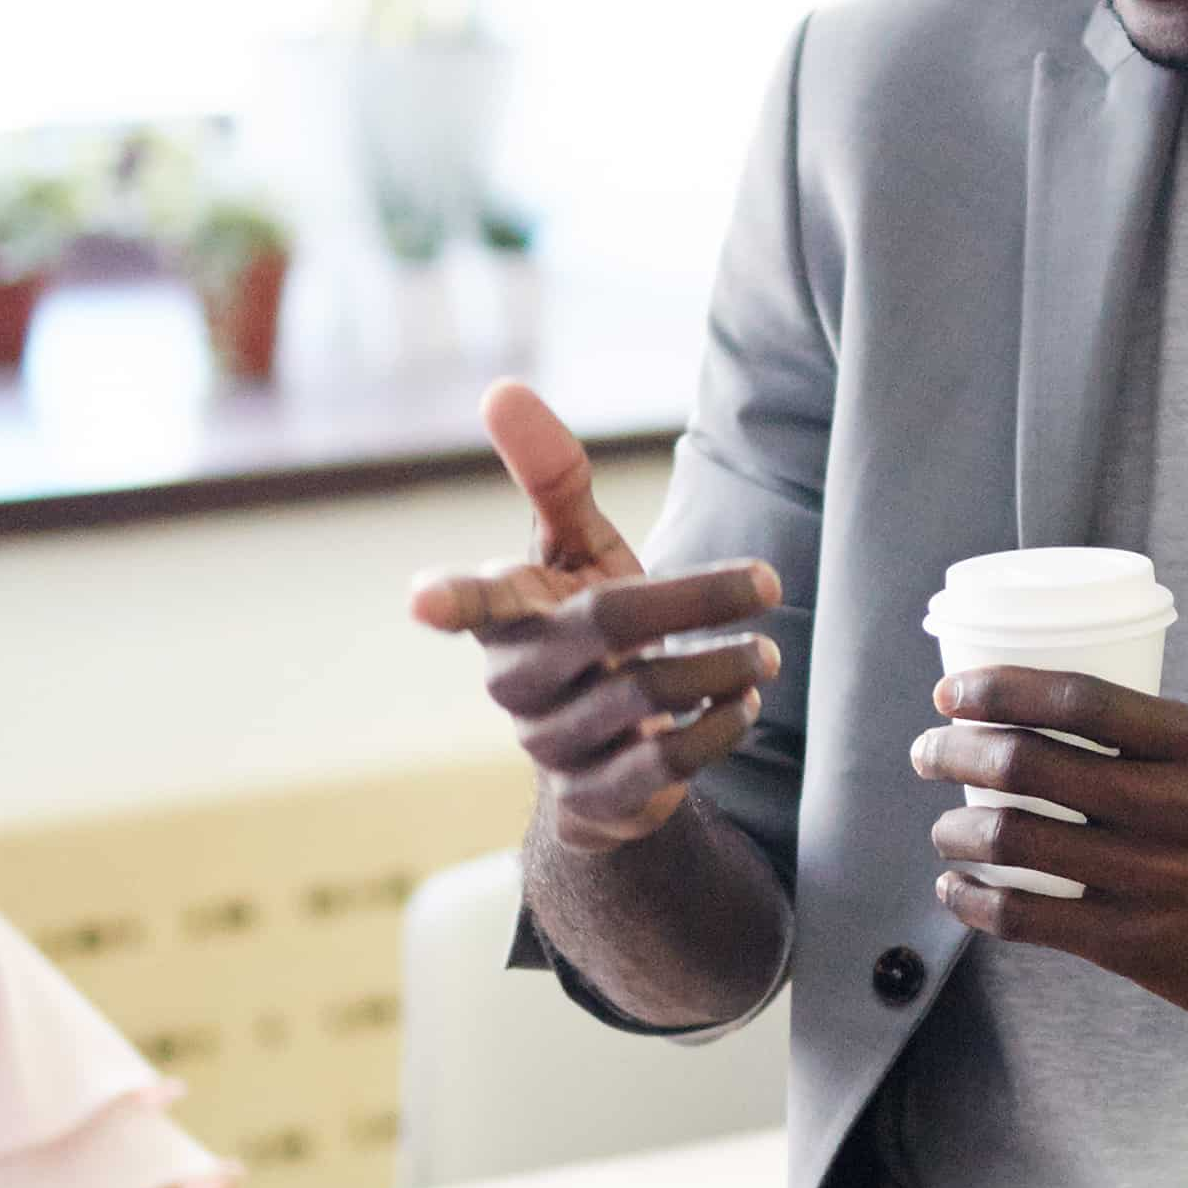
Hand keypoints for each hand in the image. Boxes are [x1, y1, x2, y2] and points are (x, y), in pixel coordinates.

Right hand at [409, 380, 781, 853]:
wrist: (610, 753)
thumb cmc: (590, 623)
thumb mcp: (576, 551)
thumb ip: (552, 477)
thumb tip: (500, 389)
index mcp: (507, 616)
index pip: (474, 603)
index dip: (451, 599)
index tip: (418, 599)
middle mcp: (518, 682)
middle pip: (606, 626)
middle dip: (695, 602)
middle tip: (769, 584)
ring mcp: (552, 745)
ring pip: (645, 696)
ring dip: (720, 670)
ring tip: (765, 652)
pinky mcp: (596, 798)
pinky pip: (663, 764)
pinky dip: (717, 729)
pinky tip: (744, 704)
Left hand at [915, 670, 1187, 1028]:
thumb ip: (1138, 742)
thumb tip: (1025, 717)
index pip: (1078, 697)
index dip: (998, 688)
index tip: (951, 692)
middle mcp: (1172, 805)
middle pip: (1027, 763)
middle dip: (954, 749)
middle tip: (928, 751)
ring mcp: (1150, 877)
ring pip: (1012, 838)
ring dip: (954, 829)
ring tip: (945, 828)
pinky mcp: (1132, 944)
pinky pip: (1023, 916)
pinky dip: (971, 899)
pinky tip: (957, 888)